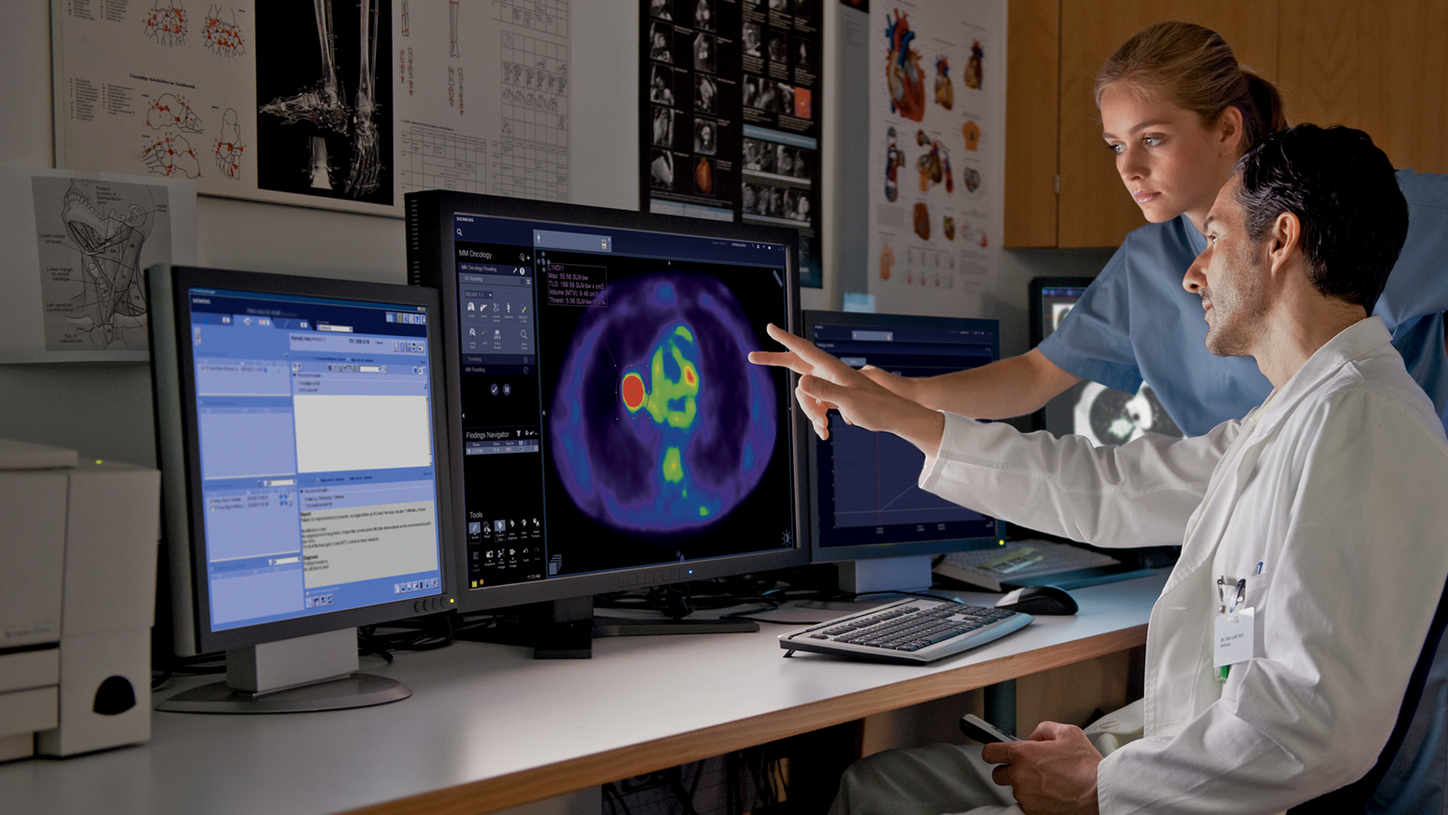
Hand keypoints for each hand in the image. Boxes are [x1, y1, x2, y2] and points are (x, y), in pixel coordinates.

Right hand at [747, 324, 943, 455]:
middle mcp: (829, 372)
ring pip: (805, 393)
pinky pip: (815, 404)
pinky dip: (817, 418)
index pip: (803, 349)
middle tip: (752, 357)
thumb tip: (800, 382)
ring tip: (825, 428)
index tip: (769, 327)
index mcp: (832, 368)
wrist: (895, 417)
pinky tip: (825, 432)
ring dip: (810, 412)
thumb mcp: (850, 401)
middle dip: (775, 362)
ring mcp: (830, 384)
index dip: (785, 339)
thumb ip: (825, 391)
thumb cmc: (877, 407)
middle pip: (795, 364)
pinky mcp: (833, 396)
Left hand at [981, 721, 1101, 814]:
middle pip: (998, 775)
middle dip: (1009, 771)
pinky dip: (1035, 800)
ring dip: (1025, 786)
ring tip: (1047, 782)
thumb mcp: (1067, 732)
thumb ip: (1043, 730)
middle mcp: (1019, 776)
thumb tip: (1034, 737)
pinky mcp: (1032, 812)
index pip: (990, 753)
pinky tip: (1050, 794)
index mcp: (1023, 754)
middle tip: (1027, 769)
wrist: (1098, 793)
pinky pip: (1026, 804)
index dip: (993, 752)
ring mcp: (1025, 796)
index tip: (997, 754)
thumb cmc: (1086, 765)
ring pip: (1015, 790)